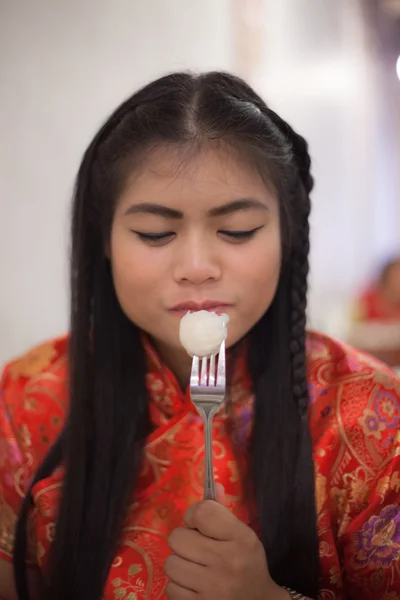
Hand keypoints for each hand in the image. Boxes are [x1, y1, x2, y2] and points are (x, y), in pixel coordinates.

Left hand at [164, 486, 284, 599]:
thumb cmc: (247, 564)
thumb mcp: (242, 535)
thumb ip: (223, 511)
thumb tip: (213, 483)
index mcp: (240, 539)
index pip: (201, 512)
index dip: (193, 515)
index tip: (198, 523)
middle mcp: (226, 562)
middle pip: (177, 537)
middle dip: (185, 541)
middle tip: (197, 548)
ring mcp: (212, 588)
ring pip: (170, 564)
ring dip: (180, 564)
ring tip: (195, 567)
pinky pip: (170, 588)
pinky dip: (179, 586)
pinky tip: (194, 585)